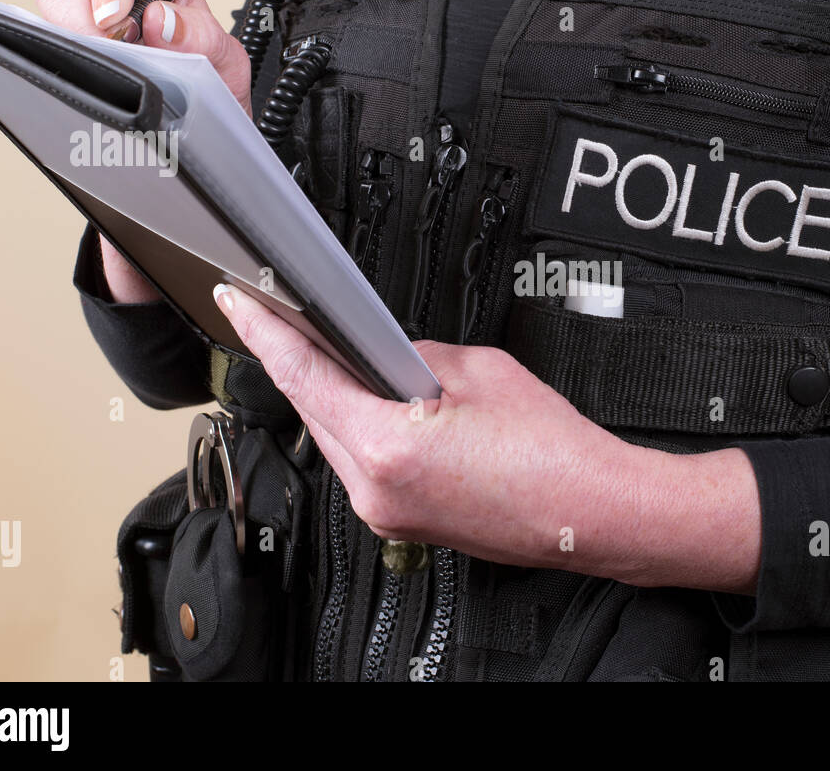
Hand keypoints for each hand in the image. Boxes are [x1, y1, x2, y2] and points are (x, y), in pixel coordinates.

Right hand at [36, 0, 253, 302]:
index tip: (118, 9)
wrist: (204, 169)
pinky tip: (93, 111)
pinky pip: (41, 71)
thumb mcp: (228, 70)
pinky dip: (62, 87)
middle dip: (78, 16)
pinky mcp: (65, 79)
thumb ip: (205, 41)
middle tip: (110, 54)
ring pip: (41, 27)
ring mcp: (81, 42)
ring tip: (113, 87)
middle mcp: (109, 3)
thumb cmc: (216, 102)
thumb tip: (161, 21)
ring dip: (71, 54)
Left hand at [212, 283, 761, 593]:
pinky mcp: (403, 522)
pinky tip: (382, 406)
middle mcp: (375, 489)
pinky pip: (362, 465)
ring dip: (336, 398)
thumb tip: (386, 352)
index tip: (240, 306)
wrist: (590, 510)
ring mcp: (386, 512)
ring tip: (345, 359)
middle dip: (304, 363)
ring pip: (335, 440)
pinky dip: (364, 431)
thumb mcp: (479, 370)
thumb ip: (414, 355)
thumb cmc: (552, 452)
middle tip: (291, 319)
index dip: (265, 334)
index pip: (304, 377)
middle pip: (313, 410)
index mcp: (387, 447)